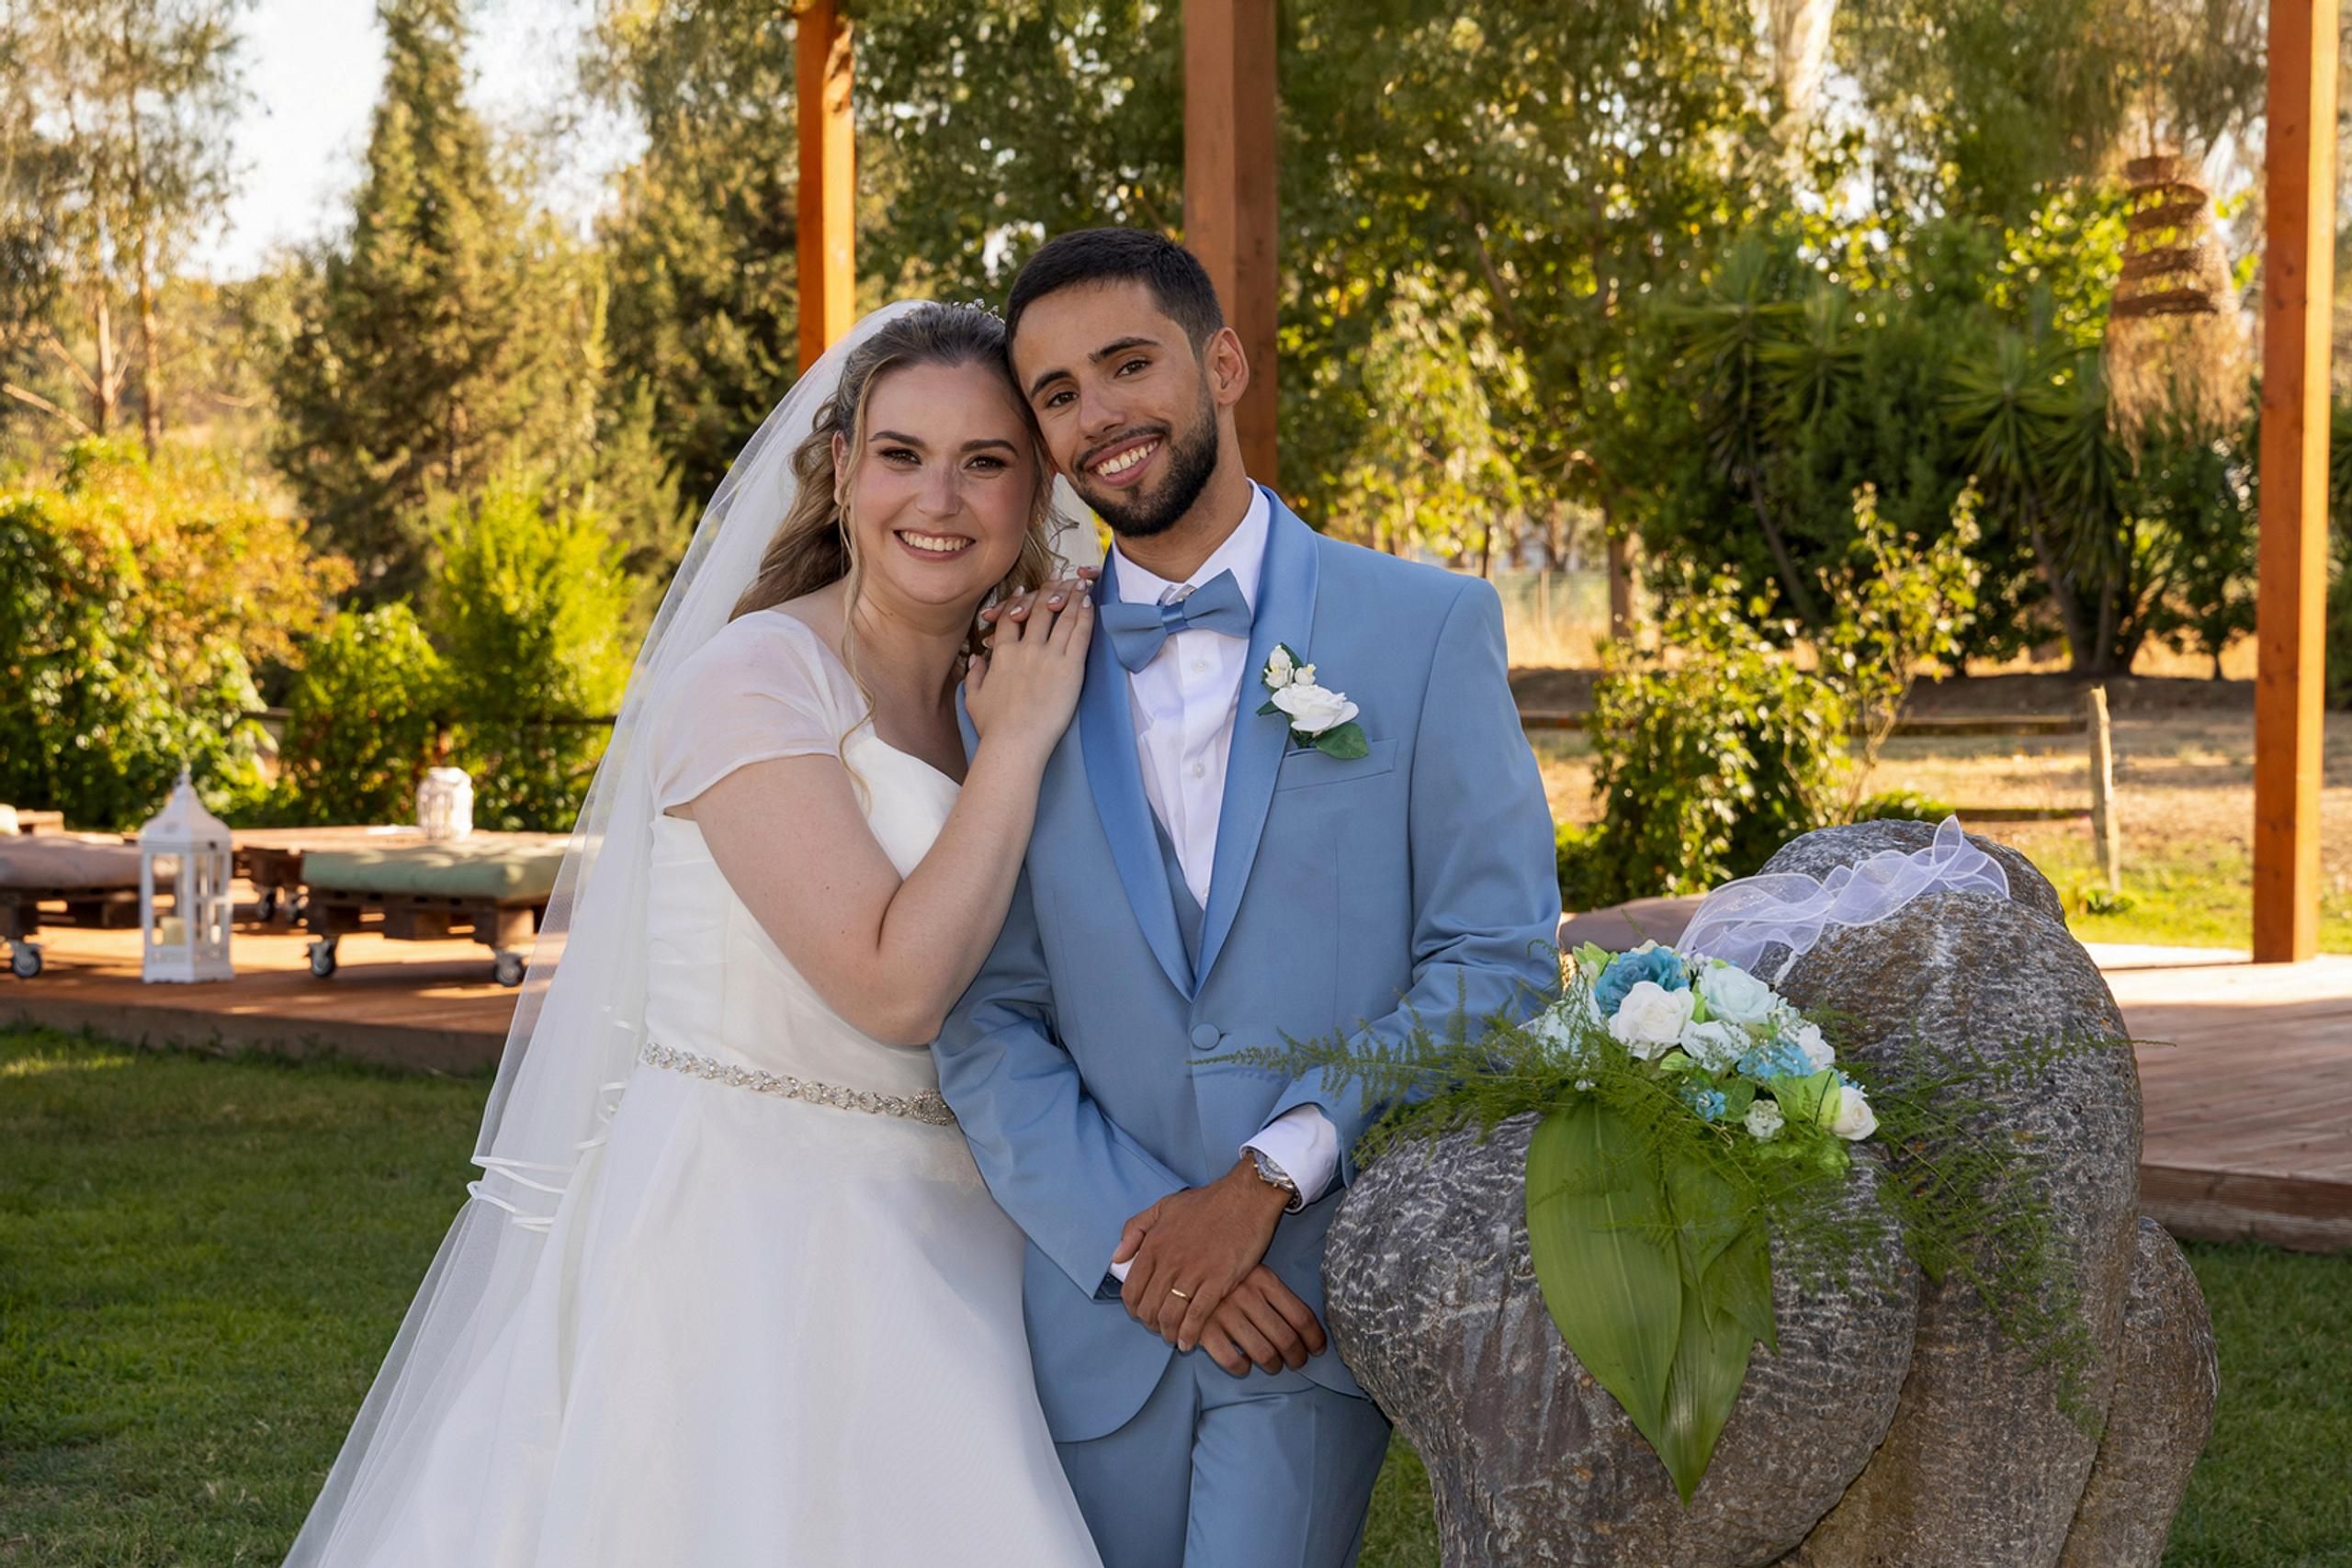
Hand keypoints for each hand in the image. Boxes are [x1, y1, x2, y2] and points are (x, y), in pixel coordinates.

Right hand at [963, 575, 1092, 753]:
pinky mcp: (1071, 668)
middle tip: (1058, 578)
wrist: (1015, 742)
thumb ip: (974, 674)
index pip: (1010, 618)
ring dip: (1072, 597)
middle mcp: (1026, 649)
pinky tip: (1089, 603)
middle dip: (1049, 591)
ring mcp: (1049, 657)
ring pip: (1062, 618)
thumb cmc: (993, 726)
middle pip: (1039, 611)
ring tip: (1080, 583)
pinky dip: (1085, 616)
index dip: (1017, 602)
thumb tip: (975, 658)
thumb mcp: (973, 698)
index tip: (1024, 591)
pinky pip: (1080, 634)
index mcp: (1002, 654)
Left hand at [1113, 1157, 1290, 1350]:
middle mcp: (1169, 1261)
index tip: (1139, 1313)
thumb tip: (1117, 1256)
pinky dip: (1189, 1335)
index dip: (1132, 1307)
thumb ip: (1135, 1229)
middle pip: (1148, 1307)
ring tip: (1173, 1337)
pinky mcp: (1218, 1282)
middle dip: (1150, 1323)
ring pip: (1169, 1316)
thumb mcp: (1164, 1207)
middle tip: (1158, 1328)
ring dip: (1168, 1332)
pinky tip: (1189, 1342)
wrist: (1245, 1198)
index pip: (1131, 1288)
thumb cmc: (1207, 1202)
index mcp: (1154, 1245)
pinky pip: (1196, 1317)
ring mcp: (1193, 1273)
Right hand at [1196, 1266, 1328, 1376]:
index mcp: (1265, 1279)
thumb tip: (1309, 1332)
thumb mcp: (1255, 1272)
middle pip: (1286, 1338)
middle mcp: (1247, 1295)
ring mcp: (1225, 1313)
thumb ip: (1278, 1296)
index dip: (1314, 1338)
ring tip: (1273, 1366)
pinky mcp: (1203, 1329)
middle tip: (1297, 1362)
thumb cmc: (1227, 1275)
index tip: (1317, 1349)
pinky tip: (1244, 1364)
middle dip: (1297, 1357)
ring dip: (1274, 1366)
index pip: (1301, 1316)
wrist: (1182, 1265)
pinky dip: (1242, 1367)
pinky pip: (1232, 1360)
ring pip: (1263, 1353)